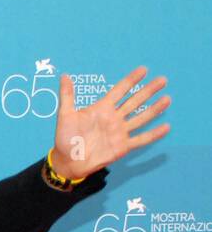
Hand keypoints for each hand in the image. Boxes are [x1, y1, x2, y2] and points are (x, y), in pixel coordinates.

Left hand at [50, 66, 170, 178]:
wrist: (68, 161)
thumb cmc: (65, 138)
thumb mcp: (65, 115)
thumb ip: (67, 96)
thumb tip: (64, 76)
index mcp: (102, 108)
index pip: (120, 90)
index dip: (131, 80)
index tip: (144, 70)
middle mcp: (114, 118)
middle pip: (135, 101)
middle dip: (148, 91)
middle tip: (162, 80)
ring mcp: (119, 132)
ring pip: (141, 118)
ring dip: (154, 109)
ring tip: (167, 99)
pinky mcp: (123, 146)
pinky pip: (141, 139)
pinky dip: (153, 134)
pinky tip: (166, 127)